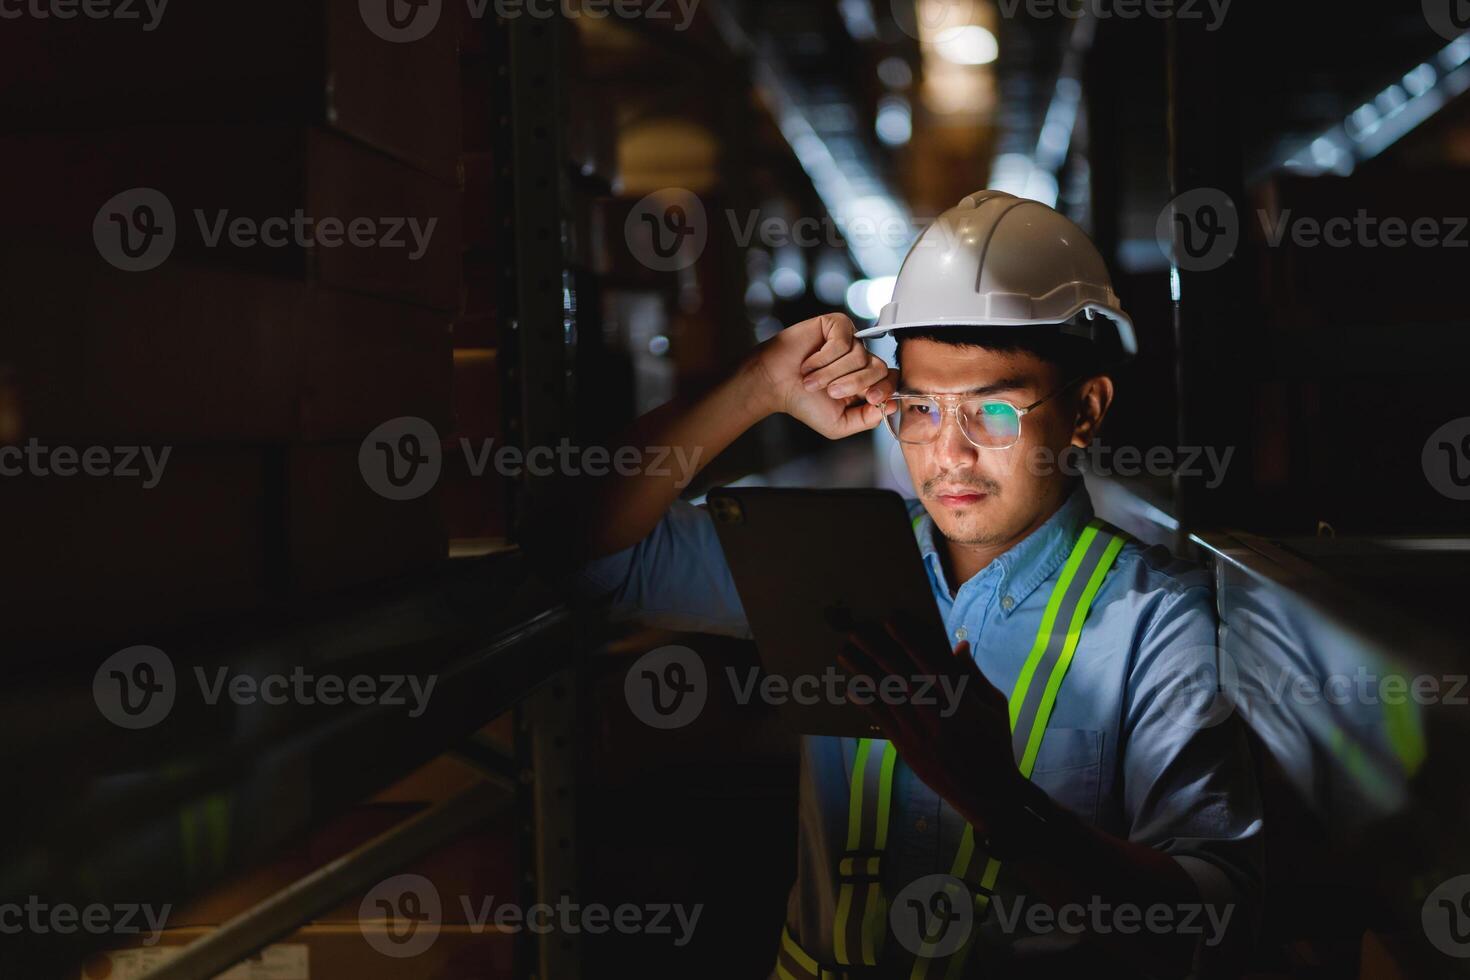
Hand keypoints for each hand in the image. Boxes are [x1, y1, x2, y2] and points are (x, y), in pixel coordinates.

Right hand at [745, 312, 897, 438]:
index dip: (885, 389)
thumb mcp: (839, 423)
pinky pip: (842, 342)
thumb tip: (892, 407)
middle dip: (854, 384)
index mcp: (866, 381)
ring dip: (830, 373)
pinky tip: (809, 362)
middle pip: (878, 368)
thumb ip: (866, 419)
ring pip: (858, 356)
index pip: (892, 379)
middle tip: (831, 392)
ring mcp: (850, 340)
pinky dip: (823, 358)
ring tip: (811, 379)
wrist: (775, 384)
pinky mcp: (837, 325)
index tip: (870, 398)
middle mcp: (861, 359)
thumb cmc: (803, 402)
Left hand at [835, 612, 1028, 833]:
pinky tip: (853, 688)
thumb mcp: (994, 705)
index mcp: (962, 701)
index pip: (929, 662)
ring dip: (864, 673)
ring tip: (846, 654)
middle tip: (857, 631)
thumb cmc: (995, 744)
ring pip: (887, 696)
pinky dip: (867, 703)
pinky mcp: (908, 750)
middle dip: (877, 651)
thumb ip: (972, 675)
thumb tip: (958, 645)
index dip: (908, 640)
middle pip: (901, 676)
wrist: (988, 793)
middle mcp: (937, 715)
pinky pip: (883, 722)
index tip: (891, 621)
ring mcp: (920, 734)